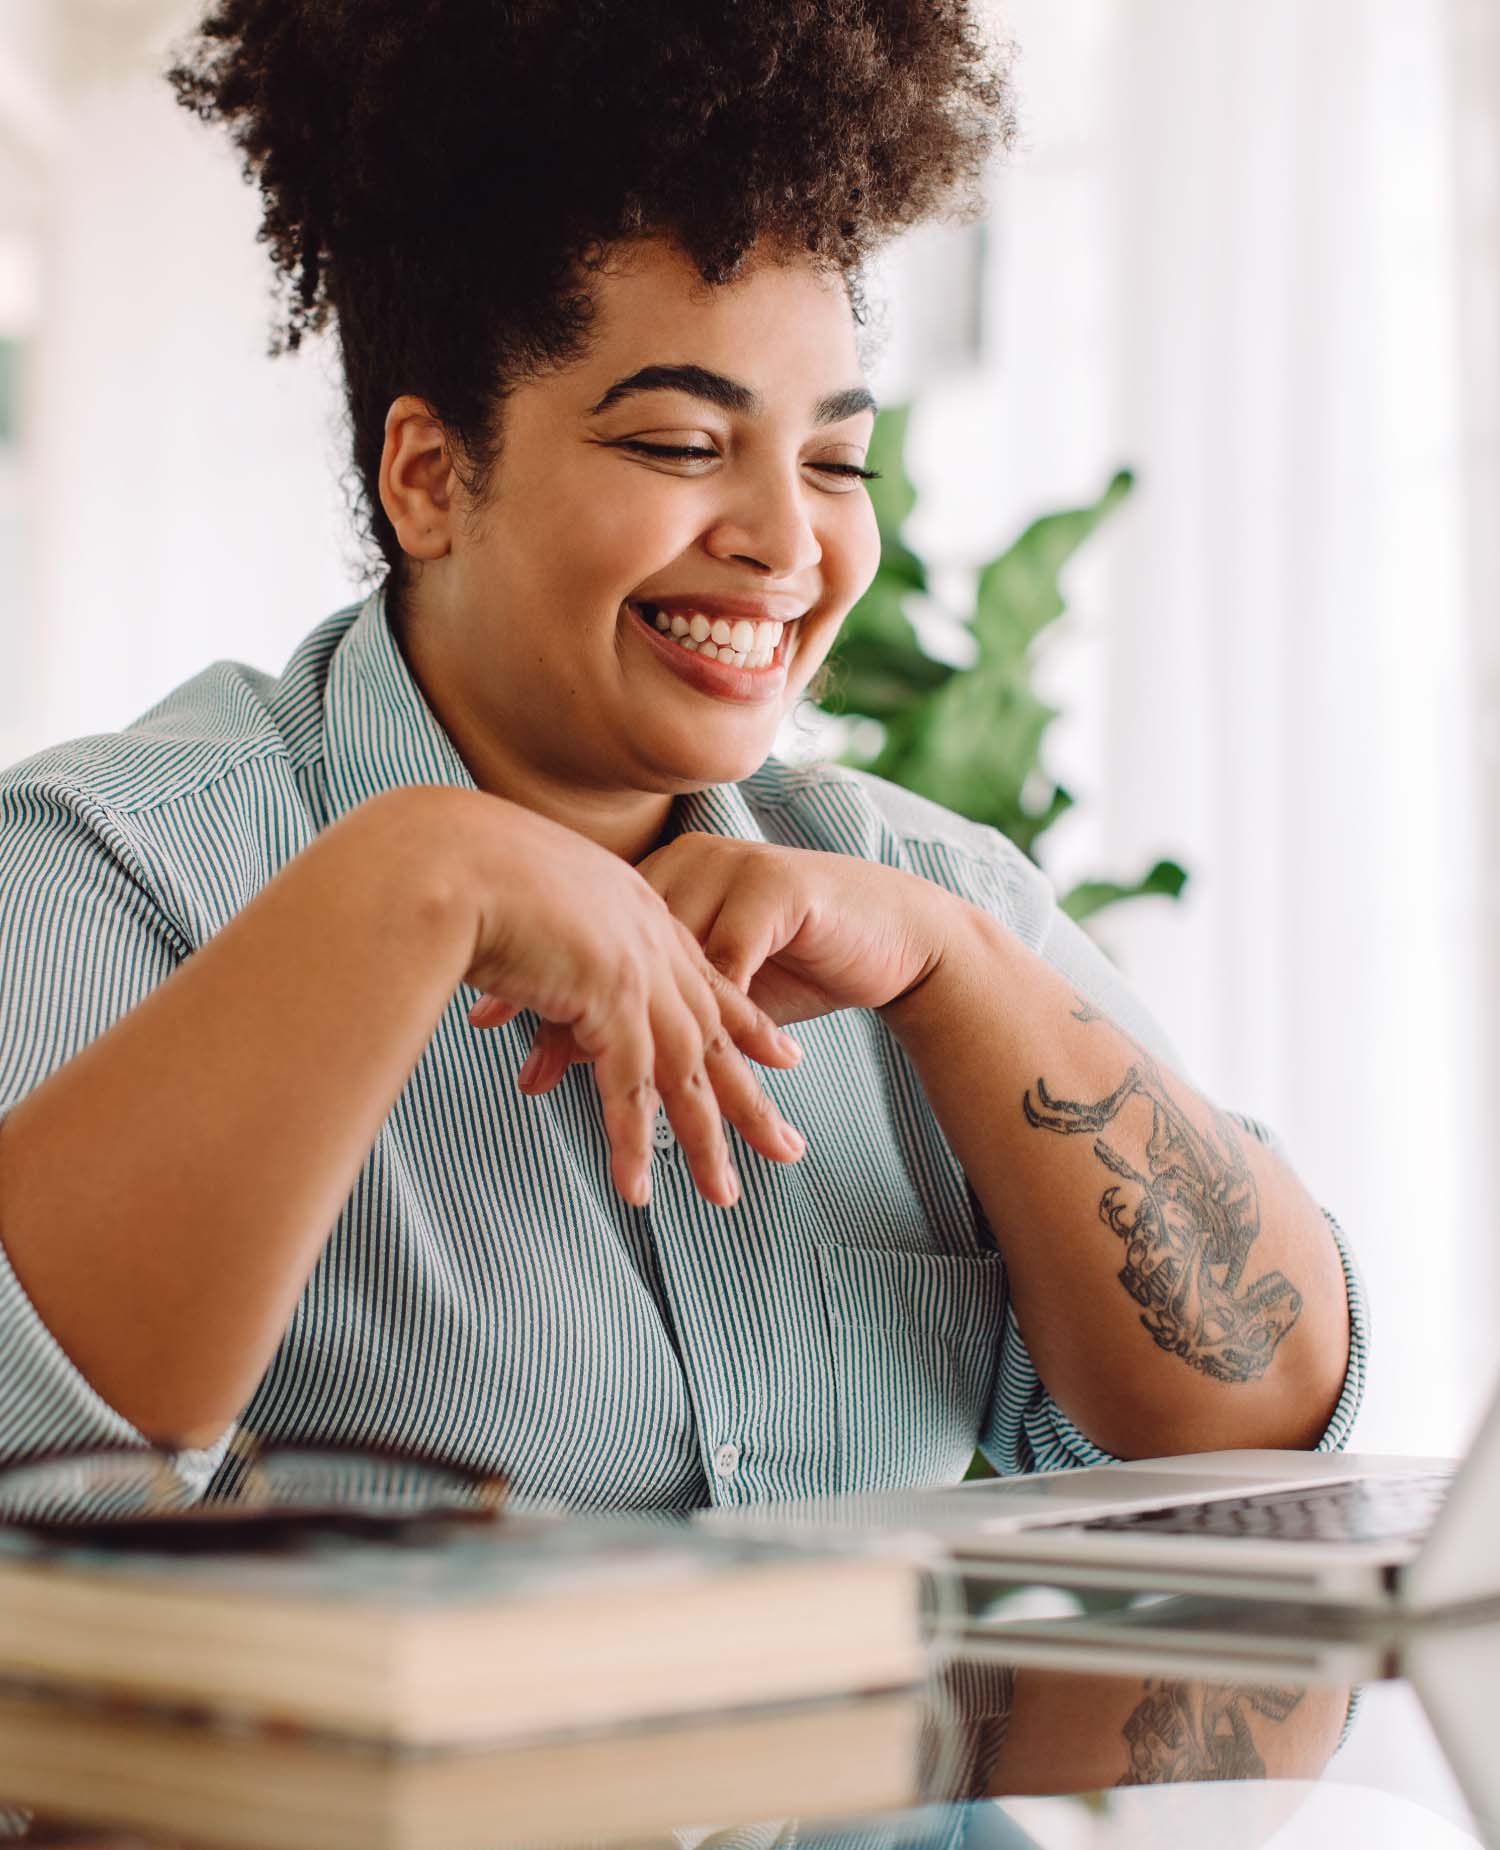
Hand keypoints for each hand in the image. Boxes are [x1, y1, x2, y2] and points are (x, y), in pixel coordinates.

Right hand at [449, 797, 808, 1210]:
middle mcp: (650, 939)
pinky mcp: (609, 1000)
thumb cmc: (460, 867)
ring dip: (705, 1139)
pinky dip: (633, 1143)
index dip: (745, 1021)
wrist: (447, 855)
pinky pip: (629, 1088)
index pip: (704, 976)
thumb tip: (525, 960)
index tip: (782, 1055)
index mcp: (636, 908)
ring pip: (685, 1071)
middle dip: (750, 1096)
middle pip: (713, 1033)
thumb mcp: (523, 896)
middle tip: (786, 1147)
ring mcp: (634, 970)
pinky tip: (638, 1190)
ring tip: (723, 1196)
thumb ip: (543, 933)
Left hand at [513, 832, 959, 1089]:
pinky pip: (731, 962)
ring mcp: (732, 874)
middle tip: (528, 1071)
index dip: (539, 981)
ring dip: (636, 1031)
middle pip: (615, 946)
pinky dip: (707, 1017)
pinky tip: (684, 1058)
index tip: (487, 1022)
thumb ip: (644, 999)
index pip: (586, 933)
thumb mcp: (709, 980)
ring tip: (602, 1087)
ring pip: (667, 961)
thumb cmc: (796, 956)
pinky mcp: (777, 893)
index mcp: (661, 878)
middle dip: (571, 1015)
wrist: (893, 930)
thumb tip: (561, 1045)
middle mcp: (690, 866)